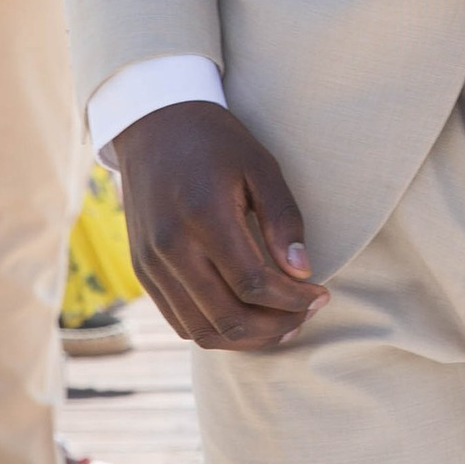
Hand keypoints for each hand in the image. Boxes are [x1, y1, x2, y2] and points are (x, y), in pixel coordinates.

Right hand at [117, 99, 325, 351]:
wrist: (154, 126)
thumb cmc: (216, 143)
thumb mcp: (261, 167)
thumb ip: (283, 220)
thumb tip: (303, 272)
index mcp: (203, 216)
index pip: (254, 283)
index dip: (293, 299)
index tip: (322, 294)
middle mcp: (170, 247)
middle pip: (229, 316)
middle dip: (276, 325)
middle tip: (307, 313)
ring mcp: (151, 263)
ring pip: (203, 330)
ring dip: (248, 338)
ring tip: (283, 324)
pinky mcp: (142, 271)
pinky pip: (180, 321)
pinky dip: (217, 330)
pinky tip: (247, 318)